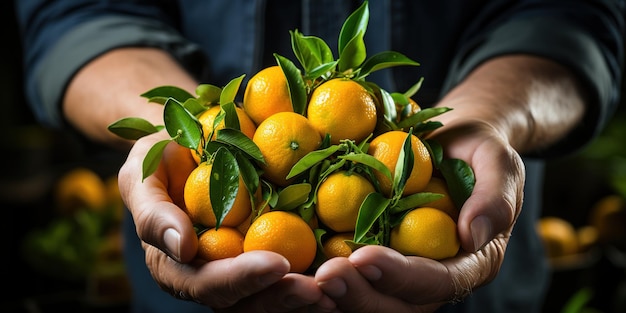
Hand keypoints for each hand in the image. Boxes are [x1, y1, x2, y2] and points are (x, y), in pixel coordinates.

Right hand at [118, 131, 335, 311]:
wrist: (186, 143)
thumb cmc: (160, 158)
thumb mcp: (142, 173)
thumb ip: (152, 211)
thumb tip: (180, 246)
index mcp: (176, 266)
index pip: (207, 284)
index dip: (241, 278)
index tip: (276, 264)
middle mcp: (210, 277)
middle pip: (245, 302)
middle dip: (281, 297)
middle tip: (319, 289)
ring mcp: (240, 269)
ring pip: (271, 298)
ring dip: (304, 297)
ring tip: (338, 288)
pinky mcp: (266, 254)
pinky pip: (291, 274)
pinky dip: (316, 276)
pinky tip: (344, 271)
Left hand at [315, 120, 524, 311]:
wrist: (451, 144)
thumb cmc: (477, 151)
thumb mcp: (498, 162)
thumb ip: (495, 197)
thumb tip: (474, 235)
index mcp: (468, 263)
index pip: (437, 282)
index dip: (402, 276)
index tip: (366, 257)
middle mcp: (430, 277)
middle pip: (395, 305)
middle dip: (358, 295)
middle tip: (324, 275)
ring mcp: (397, 272)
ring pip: (365, 299)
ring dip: (331, 296)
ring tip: (296, 280)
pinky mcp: (369, 258)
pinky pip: (344, 277)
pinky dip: (315, 278)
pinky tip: (286, 266)